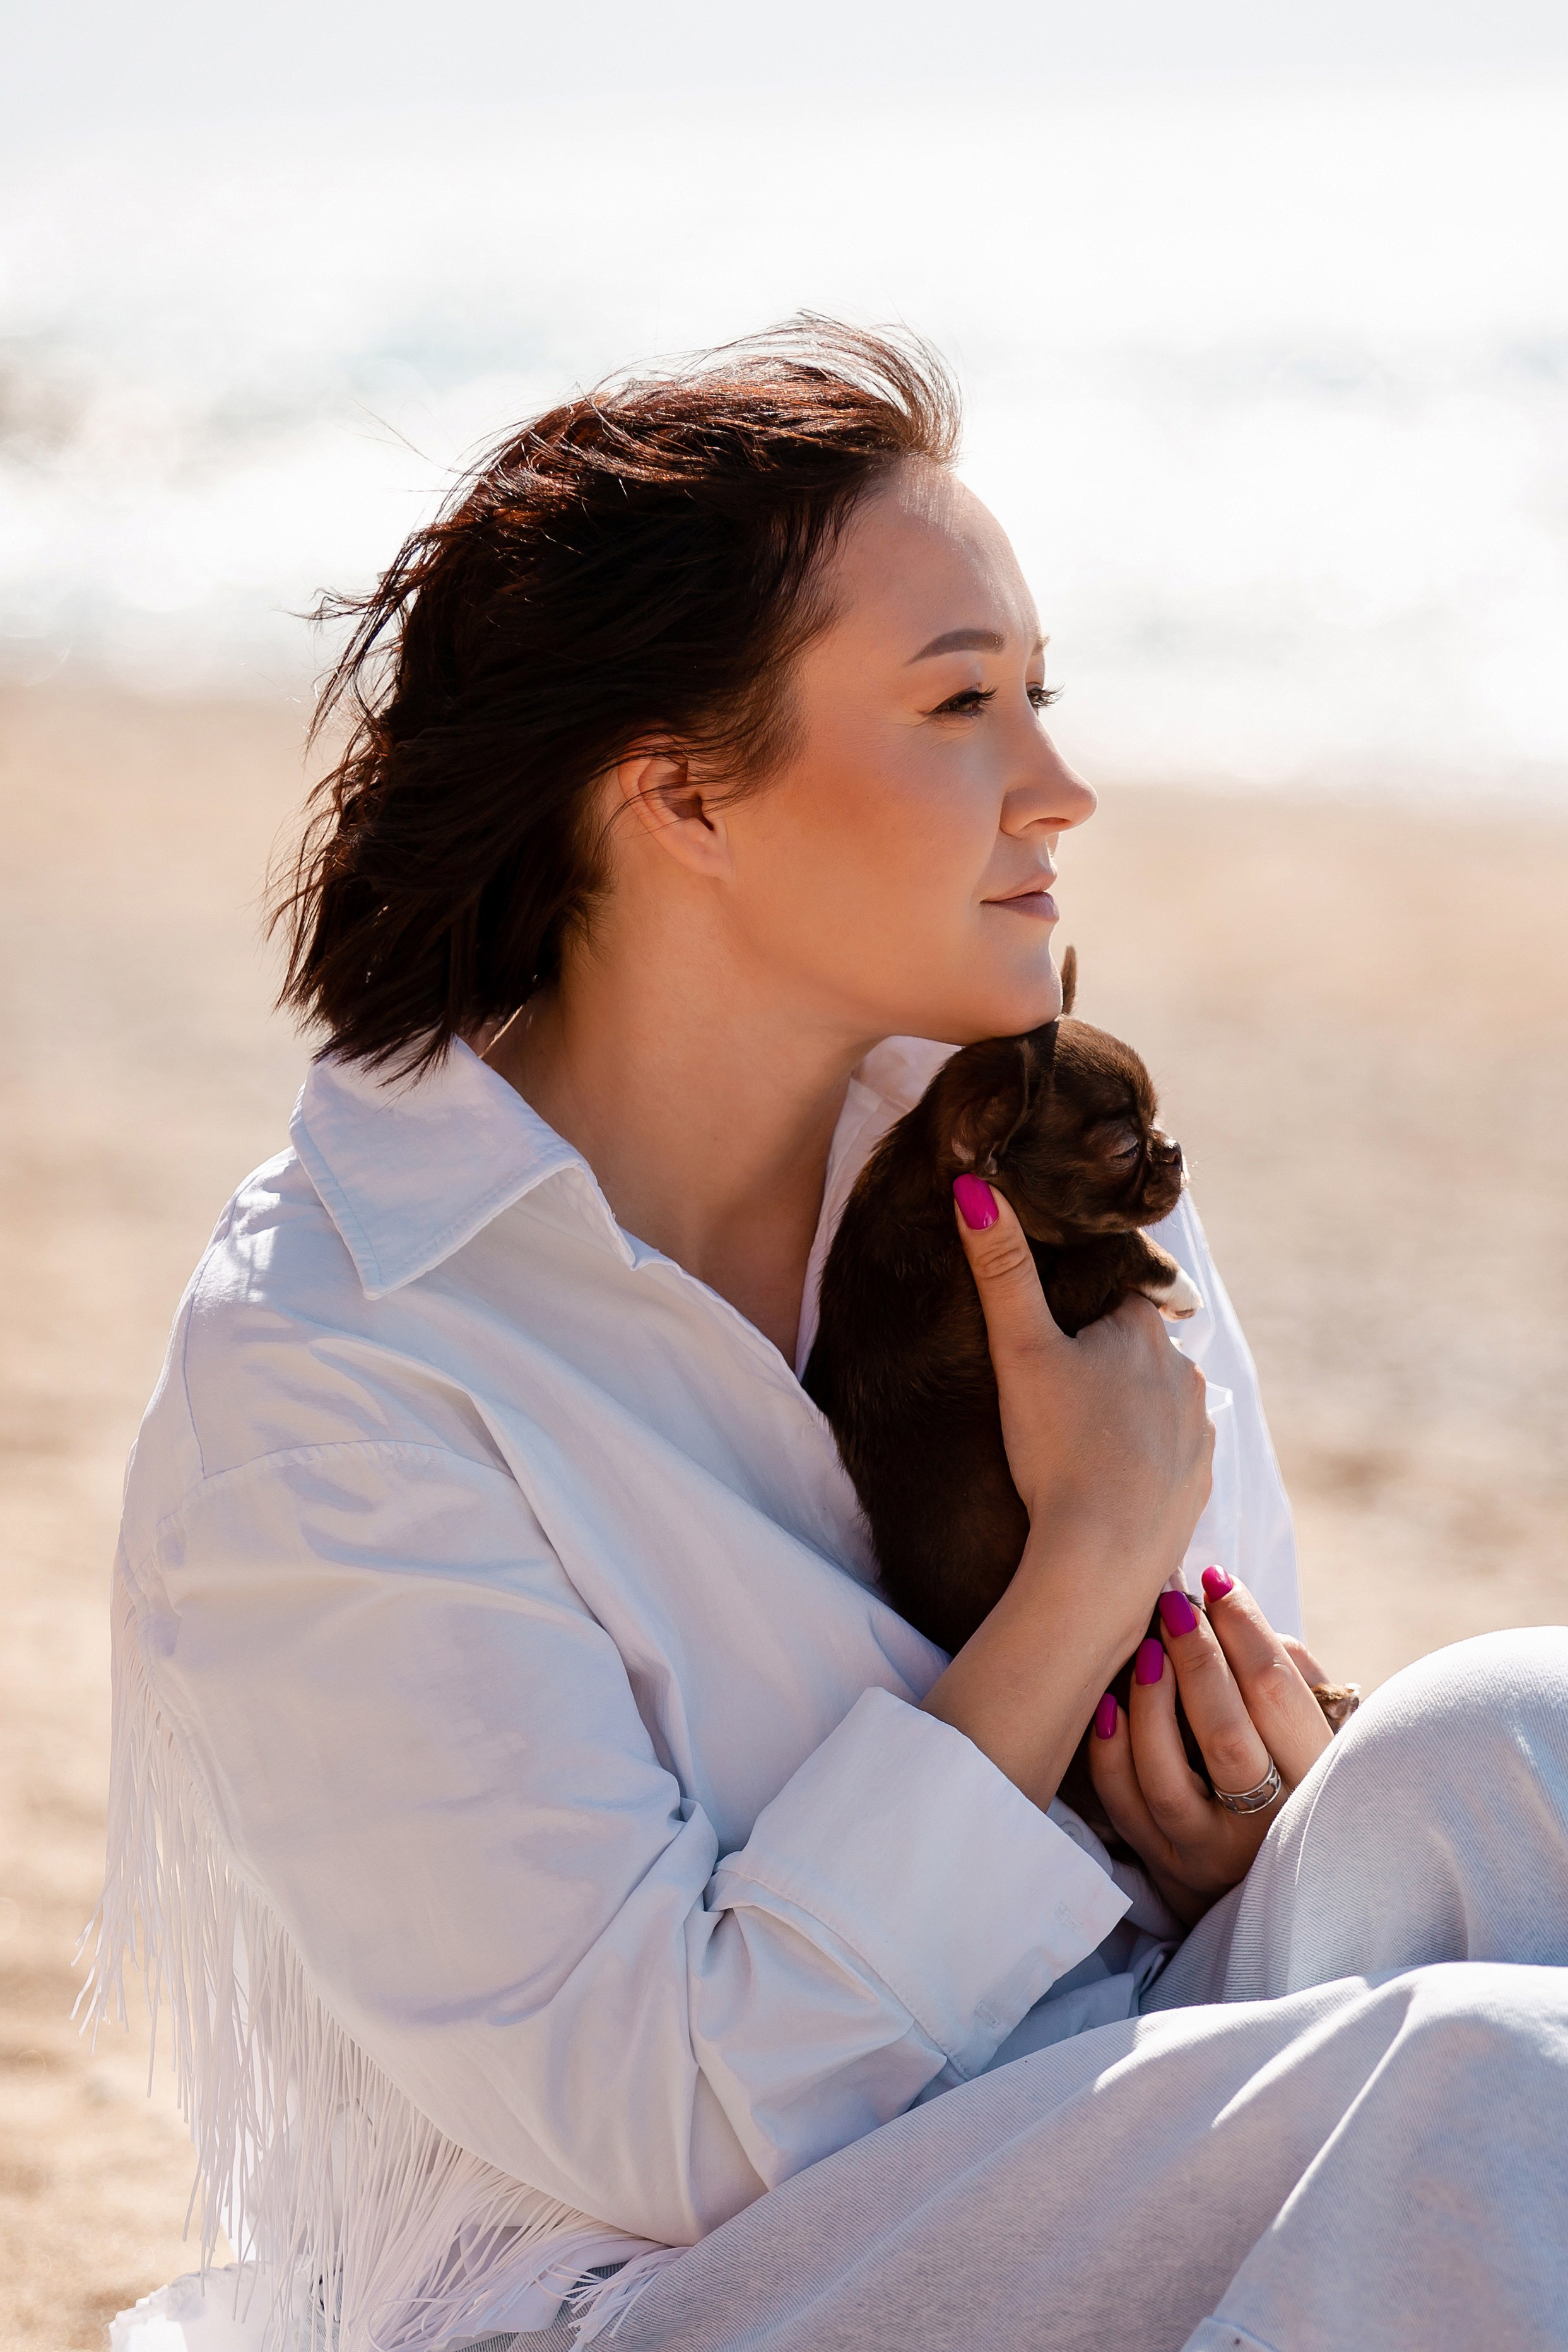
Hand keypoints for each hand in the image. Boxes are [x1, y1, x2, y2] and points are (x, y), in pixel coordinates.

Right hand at [954, 1180, 1213, 1655]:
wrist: (1100, 1557)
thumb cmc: (1058, 1448)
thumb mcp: (1018, 1350)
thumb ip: (1000, 1269)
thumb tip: (975, 1184)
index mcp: (1143, 1333)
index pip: (1113, 1296)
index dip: (1076, 1311)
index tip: (1046, 1335)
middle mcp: (1185, 1376)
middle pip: (1137, 1352)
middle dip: (1101, 1364)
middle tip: (1050, 1392)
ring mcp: (1198, 1435)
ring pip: (1156, 1405)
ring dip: (1123, 1415)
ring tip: (1073, 1441)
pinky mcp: (1196, 1489)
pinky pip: (1167, 1461)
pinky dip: (1139, 1465)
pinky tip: (1103, 1483)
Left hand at [1088, 1569, 1335, 1923]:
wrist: (1265, 1871)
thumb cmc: (1290, 1770)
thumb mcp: (1312, 1727)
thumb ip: (1287, 1670)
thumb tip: (1228, 1603)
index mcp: (1318, 1779)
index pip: (1278, 1695)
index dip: (1245, 1628)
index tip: (1216, 1578)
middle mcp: (1268, 1825)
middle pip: (1225, 1736)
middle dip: (1196, 1659)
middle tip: (1173, 1603)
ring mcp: (1209, 1850)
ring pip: (1166, 1777)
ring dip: (1149, 1703)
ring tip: (1144, 1647)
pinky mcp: (1164, 1864)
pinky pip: (1124, 1804)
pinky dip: (1110, 1749)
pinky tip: (1107, 1703)